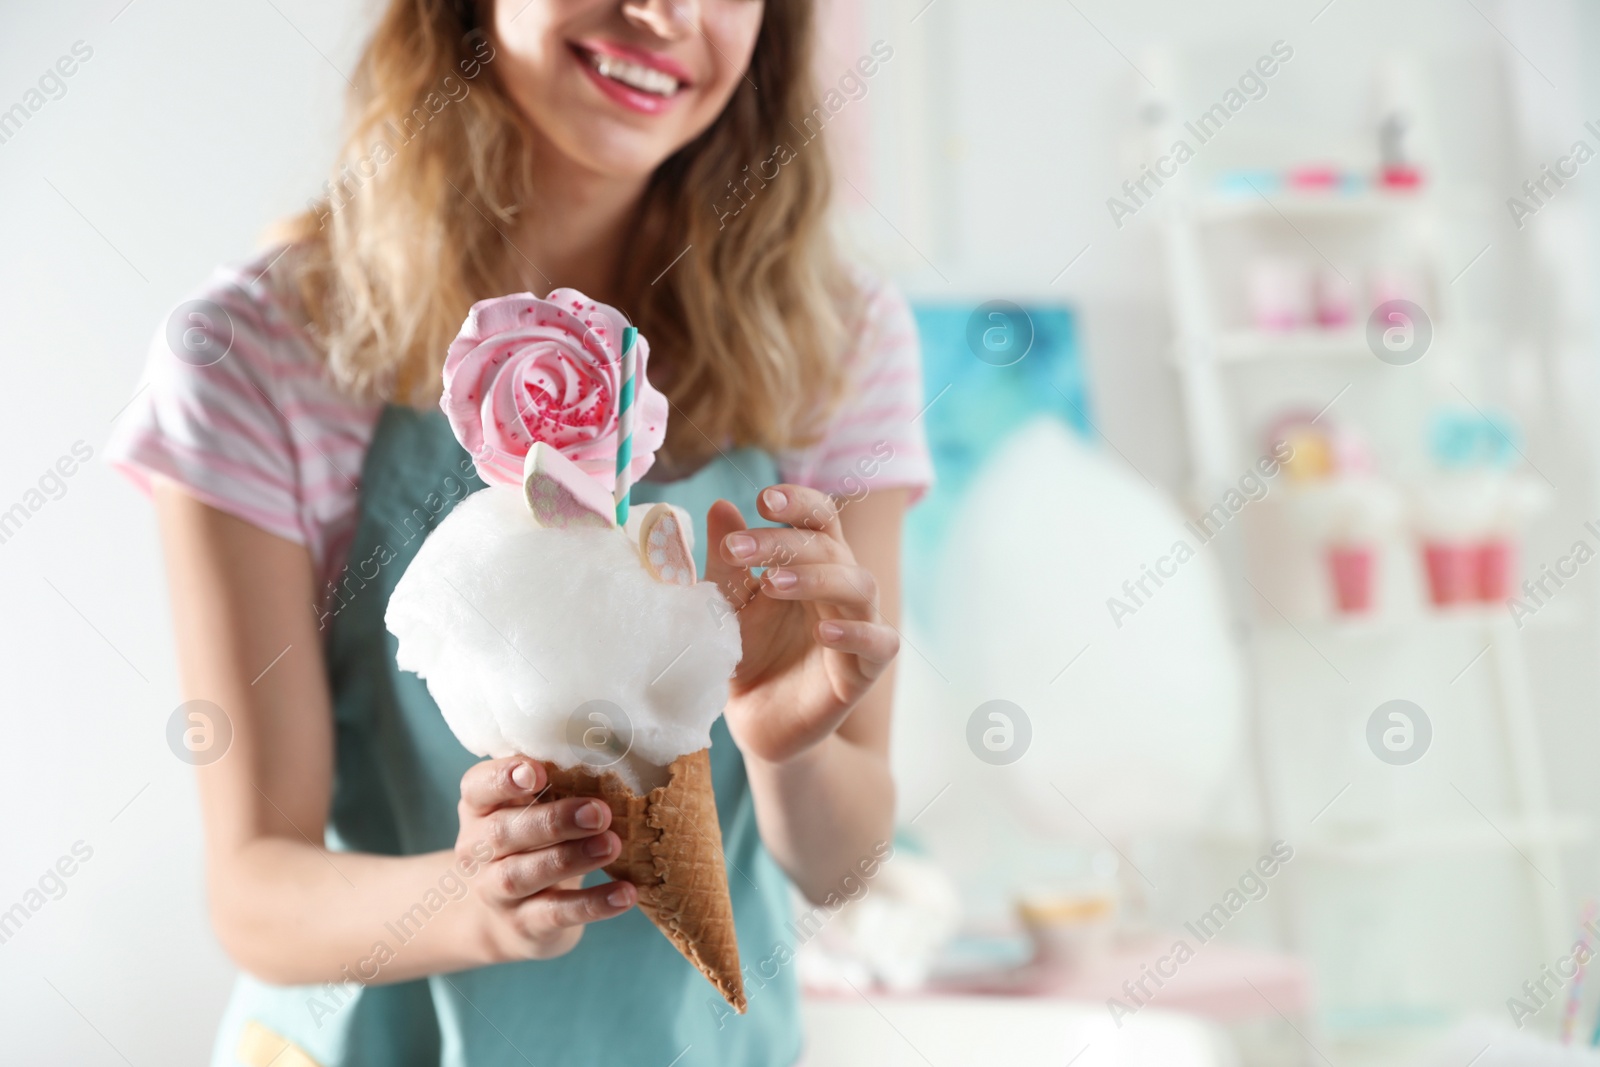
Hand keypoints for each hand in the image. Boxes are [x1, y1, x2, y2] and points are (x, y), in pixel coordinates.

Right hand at [455, 757, 635, 961]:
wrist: (505, 919)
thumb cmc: (530, 845)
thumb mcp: (531, 812)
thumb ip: (556, 787)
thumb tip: (612, 763)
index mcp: (479, 809)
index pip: (477, 788)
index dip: (503, 778)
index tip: (537, 771)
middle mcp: (478, 850)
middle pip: (504, 832)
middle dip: (552, 820)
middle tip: (599, 812)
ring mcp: (496, 892)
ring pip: (523, 875)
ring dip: (571, 859)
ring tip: (612, 845)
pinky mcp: (524, 925)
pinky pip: (556, 914)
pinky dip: (592, 905)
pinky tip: (625, 893)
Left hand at [705, 485, 899, 764]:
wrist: (758, 721)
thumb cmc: (751, 654)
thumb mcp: (730, 605)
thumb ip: (728, 562)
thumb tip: (721, 506)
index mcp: (813, 562)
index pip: (820, 517)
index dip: (798, 503)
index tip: (762, 499)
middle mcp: (841, 588)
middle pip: (830, 547)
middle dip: (783, 543)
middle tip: (736, 550)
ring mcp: (859, 627)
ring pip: (858, 586)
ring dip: (816, 578)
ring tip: (773, 583)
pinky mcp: (864, 670)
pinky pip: (879, 643)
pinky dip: (856, 634)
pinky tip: (823, 632)